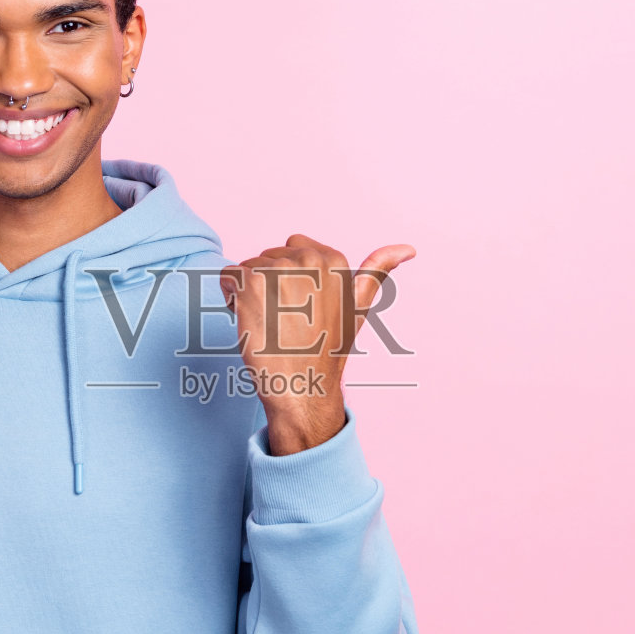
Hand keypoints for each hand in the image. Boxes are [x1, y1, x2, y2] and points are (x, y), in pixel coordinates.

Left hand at [221, 235, 414, 454]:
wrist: (302, 386)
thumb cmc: (328, 350)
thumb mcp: (358, 306)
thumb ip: (377, 271)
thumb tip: (407, 248)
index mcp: (333, 259)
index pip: (293, 247)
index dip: (291, 278)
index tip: (302, 307)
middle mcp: (308, 258)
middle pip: (268, 257)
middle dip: (269, 284)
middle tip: (285, 320)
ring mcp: (279, 269)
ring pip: (247, 267)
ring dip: (248, 294)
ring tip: (269, 323)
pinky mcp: (251, 282)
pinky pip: (227, 276)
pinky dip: (229, 299)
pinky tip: (249, 322)